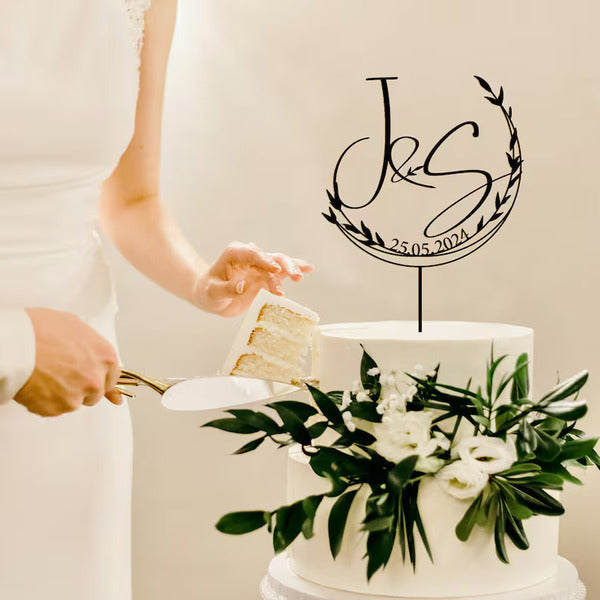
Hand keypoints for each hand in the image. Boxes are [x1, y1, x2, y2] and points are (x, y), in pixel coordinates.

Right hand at [13, 308, 122, 416]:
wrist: (15, 345)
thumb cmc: (39, 330)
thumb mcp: (73, 326)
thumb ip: (88, 344)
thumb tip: (89, 351)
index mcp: (105, 357)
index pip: (112, 376)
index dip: (100, 377)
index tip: (93, 380)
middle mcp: (95, 379)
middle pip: (95, 393)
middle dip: (82, 388)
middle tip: (63, 376)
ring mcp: (77, 396)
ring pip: (75, 402)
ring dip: (63, 395)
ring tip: (45, 377)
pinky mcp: (57, 409)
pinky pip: (54, 409)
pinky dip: (45, 402)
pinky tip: (36, 386)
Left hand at [191, 241, 313, 316]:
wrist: (212, 297)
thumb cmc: (209, 292)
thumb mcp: (213, 293)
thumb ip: (227, 289)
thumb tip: (244, 286)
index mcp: (234, 253)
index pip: (252, 254)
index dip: (264, 261)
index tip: (275, 270)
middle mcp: (250, 256)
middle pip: (270, 257)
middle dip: (283, 265)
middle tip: (294, 276)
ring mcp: (260, 266)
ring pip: (279, 263)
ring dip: (291, 269)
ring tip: (299, 278)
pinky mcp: (266, 276)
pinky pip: (282, 272)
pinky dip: (294, 270)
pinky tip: (308, 269)